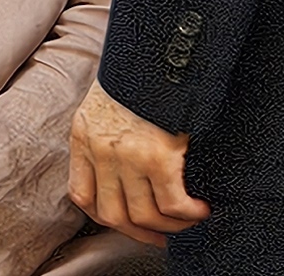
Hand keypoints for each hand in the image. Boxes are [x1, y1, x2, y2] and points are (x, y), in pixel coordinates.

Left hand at [65, 81, 205, 241]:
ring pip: (144, 216)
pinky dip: (189, 213)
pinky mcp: (159, 156)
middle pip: (112, 214)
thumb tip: (128, 165)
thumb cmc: (141, 71)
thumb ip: (108, 132)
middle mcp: (101, 150)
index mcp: (84, 135)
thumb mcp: (107, 100)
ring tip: (188, 220)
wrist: (161, 48)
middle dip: (139, 232)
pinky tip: (201, 208)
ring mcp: (128, 156)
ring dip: (170, 226)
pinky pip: (172, 204)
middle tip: (161, 235)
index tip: (127, 222)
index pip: (82, 194)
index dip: (105, 216)